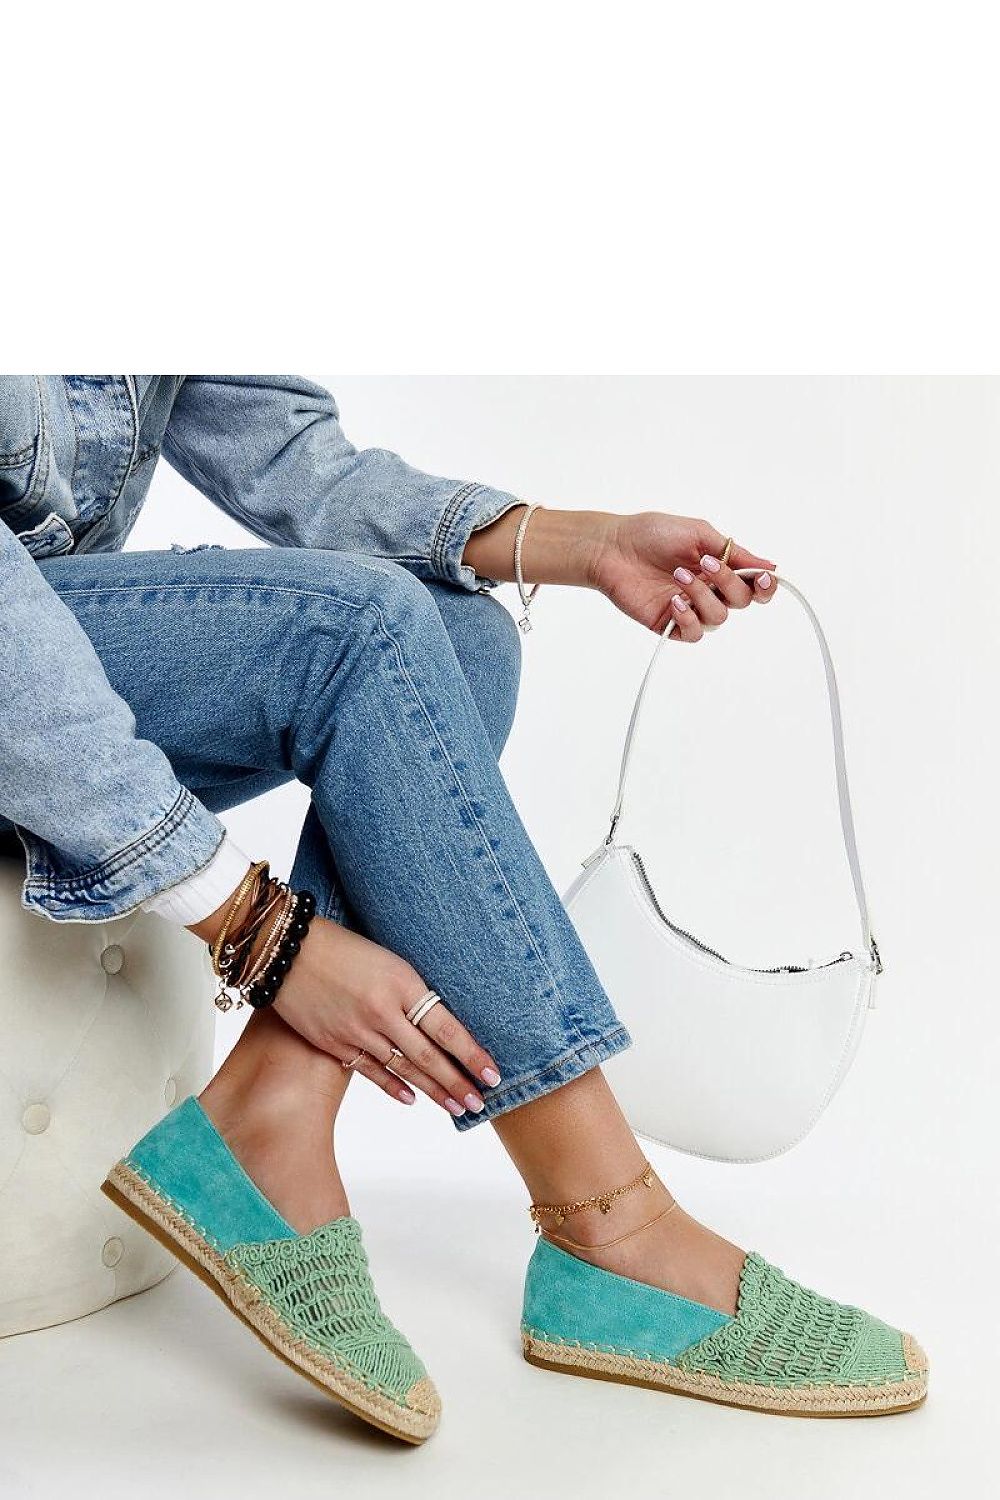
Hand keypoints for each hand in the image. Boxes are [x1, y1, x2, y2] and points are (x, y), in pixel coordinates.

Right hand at [272, 917, 499, 1116]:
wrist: (288, 949)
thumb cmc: (344, 947)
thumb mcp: (389, 960)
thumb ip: (413, 991)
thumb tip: (441, 1023)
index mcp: (402, 983)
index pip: (447, 1028)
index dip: (472, 1055)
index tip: (493, 1074)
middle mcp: (383, 1011)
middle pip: (429, 1056)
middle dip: (458, 1083)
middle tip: (481, 1103)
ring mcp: (357, 1030)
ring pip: (404, 1068)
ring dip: (433, 1091)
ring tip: (457, 1108)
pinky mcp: (335, 1043)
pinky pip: (370, 1071)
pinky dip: (393, 1087)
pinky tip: (412, 1100)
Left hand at [590, 512, 776, 638]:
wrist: (613, 546)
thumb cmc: (651, 534)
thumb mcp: (699, 534)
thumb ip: (734, 553)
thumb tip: (769, 565)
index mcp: (719, 568)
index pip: (753, 586)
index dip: (764, 587)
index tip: (761, 578)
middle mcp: (708, 591)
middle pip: (741, 601)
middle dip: (728, 582)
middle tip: (705, 564)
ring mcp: (690, 608)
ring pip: (719, 618)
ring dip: (703, 596)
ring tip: (678, 576)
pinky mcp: (669, 624)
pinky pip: (694, 634)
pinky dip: (689, 618)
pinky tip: (674, 601)